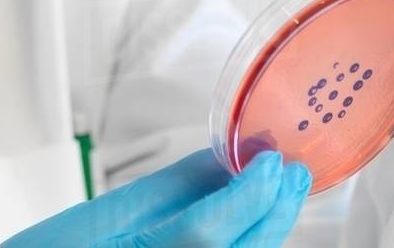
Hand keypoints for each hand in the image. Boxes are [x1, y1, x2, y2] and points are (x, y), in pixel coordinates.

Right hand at [0, 149, 310, 246]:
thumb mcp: (102, 213)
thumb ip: (173, 186)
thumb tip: (227, 158)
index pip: (206, 232)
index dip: (248, 194)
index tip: (272, 159)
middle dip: (274, 215)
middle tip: (292, 174)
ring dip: (268, 235)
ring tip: (281, 197)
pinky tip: (256, 228)